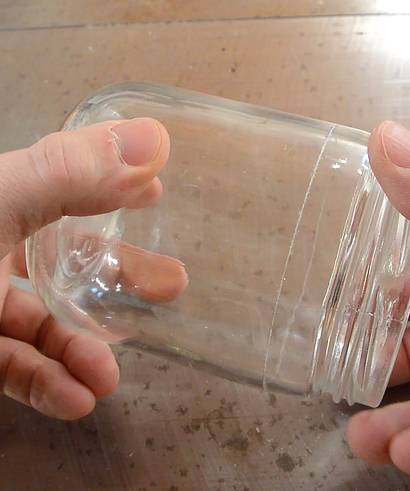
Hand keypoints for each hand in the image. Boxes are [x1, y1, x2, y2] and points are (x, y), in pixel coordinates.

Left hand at [0, 118, 169, 418]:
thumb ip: (69, 172)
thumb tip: (155, 139)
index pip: (66, 182)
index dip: (113, 183)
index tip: (156, 191)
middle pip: (65, 257)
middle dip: (121, 274)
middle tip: (170, 286)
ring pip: (39, 322)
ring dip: (81, 351)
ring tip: (113, 374)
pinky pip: (9, 366)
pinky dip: (46, 384)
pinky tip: (81, 399)